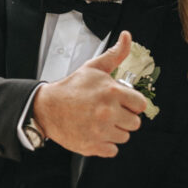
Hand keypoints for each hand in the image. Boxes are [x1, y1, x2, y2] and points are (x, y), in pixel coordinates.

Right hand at [33, 31, 148, 156]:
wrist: (47, 108)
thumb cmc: (72, 88)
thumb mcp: (94, 68)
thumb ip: (115, 55)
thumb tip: (127, 37)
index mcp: (111, 92)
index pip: (140, 105)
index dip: (132, 104)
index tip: (122, 103)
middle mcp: (108, 112)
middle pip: (135, 123)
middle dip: (124, 118)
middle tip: (109, 112)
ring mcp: (100, 131)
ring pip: (124, 137)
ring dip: (115, 131)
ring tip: (100, 122)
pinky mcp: (92, 146)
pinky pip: (112, 150)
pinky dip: (105, 144)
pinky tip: (95, 133)